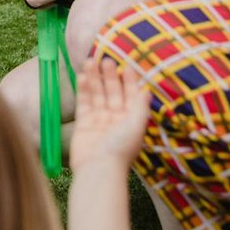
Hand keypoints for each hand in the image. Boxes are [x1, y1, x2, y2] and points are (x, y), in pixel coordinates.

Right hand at [69, 53, 151, 171]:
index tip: (126, 65)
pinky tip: (82, 76)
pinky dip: (83, 89)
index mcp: (131, 120)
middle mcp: (116, 119)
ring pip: (97, 94)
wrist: (98, 170)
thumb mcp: (136, 126)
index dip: (129, 81)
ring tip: (90, 61)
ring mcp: (99, 120)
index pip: (131, 95)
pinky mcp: (84, 124)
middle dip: (109, 76)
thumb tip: (147, 90)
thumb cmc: (121, 149)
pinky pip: (83, 103)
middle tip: (106, 59)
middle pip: (112, 92)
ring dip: (94, 78)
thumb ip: (140, 106)